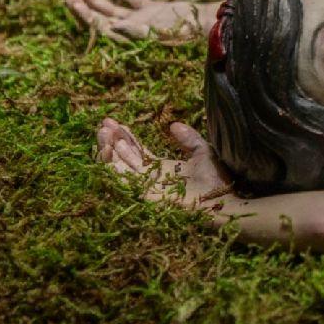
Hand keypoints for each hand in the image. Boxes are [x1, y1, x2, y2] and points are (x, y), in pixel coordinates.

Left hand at [66, 0, 203, 41]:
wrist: (209, 23)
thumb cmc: (186, 31)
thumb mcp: (160, 32)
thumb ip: (136, 29)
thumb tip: (112, 26)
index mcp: (131, 39)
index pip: (102, 27)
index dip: (86, 15)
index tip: (73, 1)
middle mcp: (133, 31)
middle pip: (103, 18)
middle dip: (86, 7)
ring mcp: (142, 19)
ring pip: (113, 8)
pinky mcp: (153, 9)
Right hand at [96, 117, 233, 214]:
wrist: (220, 201)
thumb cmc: (215, 180)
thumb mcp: (202, 152)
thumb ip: (188, 139)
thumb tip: (173, 124)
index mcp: (160, 167)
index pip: (136, 150)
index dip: (125, 136)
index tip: (113, 122)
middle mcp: (149, 177)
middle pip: (123, 156)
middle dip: (112, 140)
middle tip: (104, 124)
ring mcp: (144, 186)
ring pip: (118, 167)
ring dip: (107, 150)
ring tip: (102, 132)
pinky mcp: (142, 194)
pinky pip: (121, 180)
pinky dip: (110, 165)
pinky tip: (106, 150)